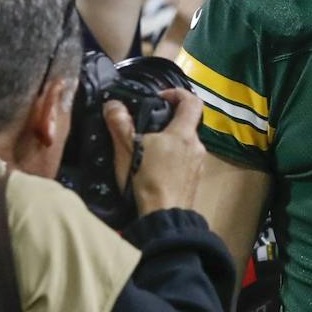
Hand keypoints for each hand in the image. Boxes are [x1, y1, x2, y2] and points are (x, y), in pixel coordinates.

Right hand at [104, 84, 207, 213]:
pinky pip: (185, 160)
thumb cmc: (147, 180)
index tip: (159, 98)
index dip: (176, 94)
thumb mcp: (127, 149)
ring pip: (185, 143)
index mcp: (184, 134)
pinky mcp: (195, 180)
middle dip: (167, 121)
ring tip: (146, 150)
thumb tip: (113, 104)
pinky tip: (155, 169)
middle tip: (145, 128)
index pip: (192, 101)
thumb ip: (119, 123)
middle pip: (186, 124)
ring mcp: (198, 165)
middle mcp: (197, 146)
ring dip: (169, 142)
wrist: (164, 218)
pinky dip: (172, 158)